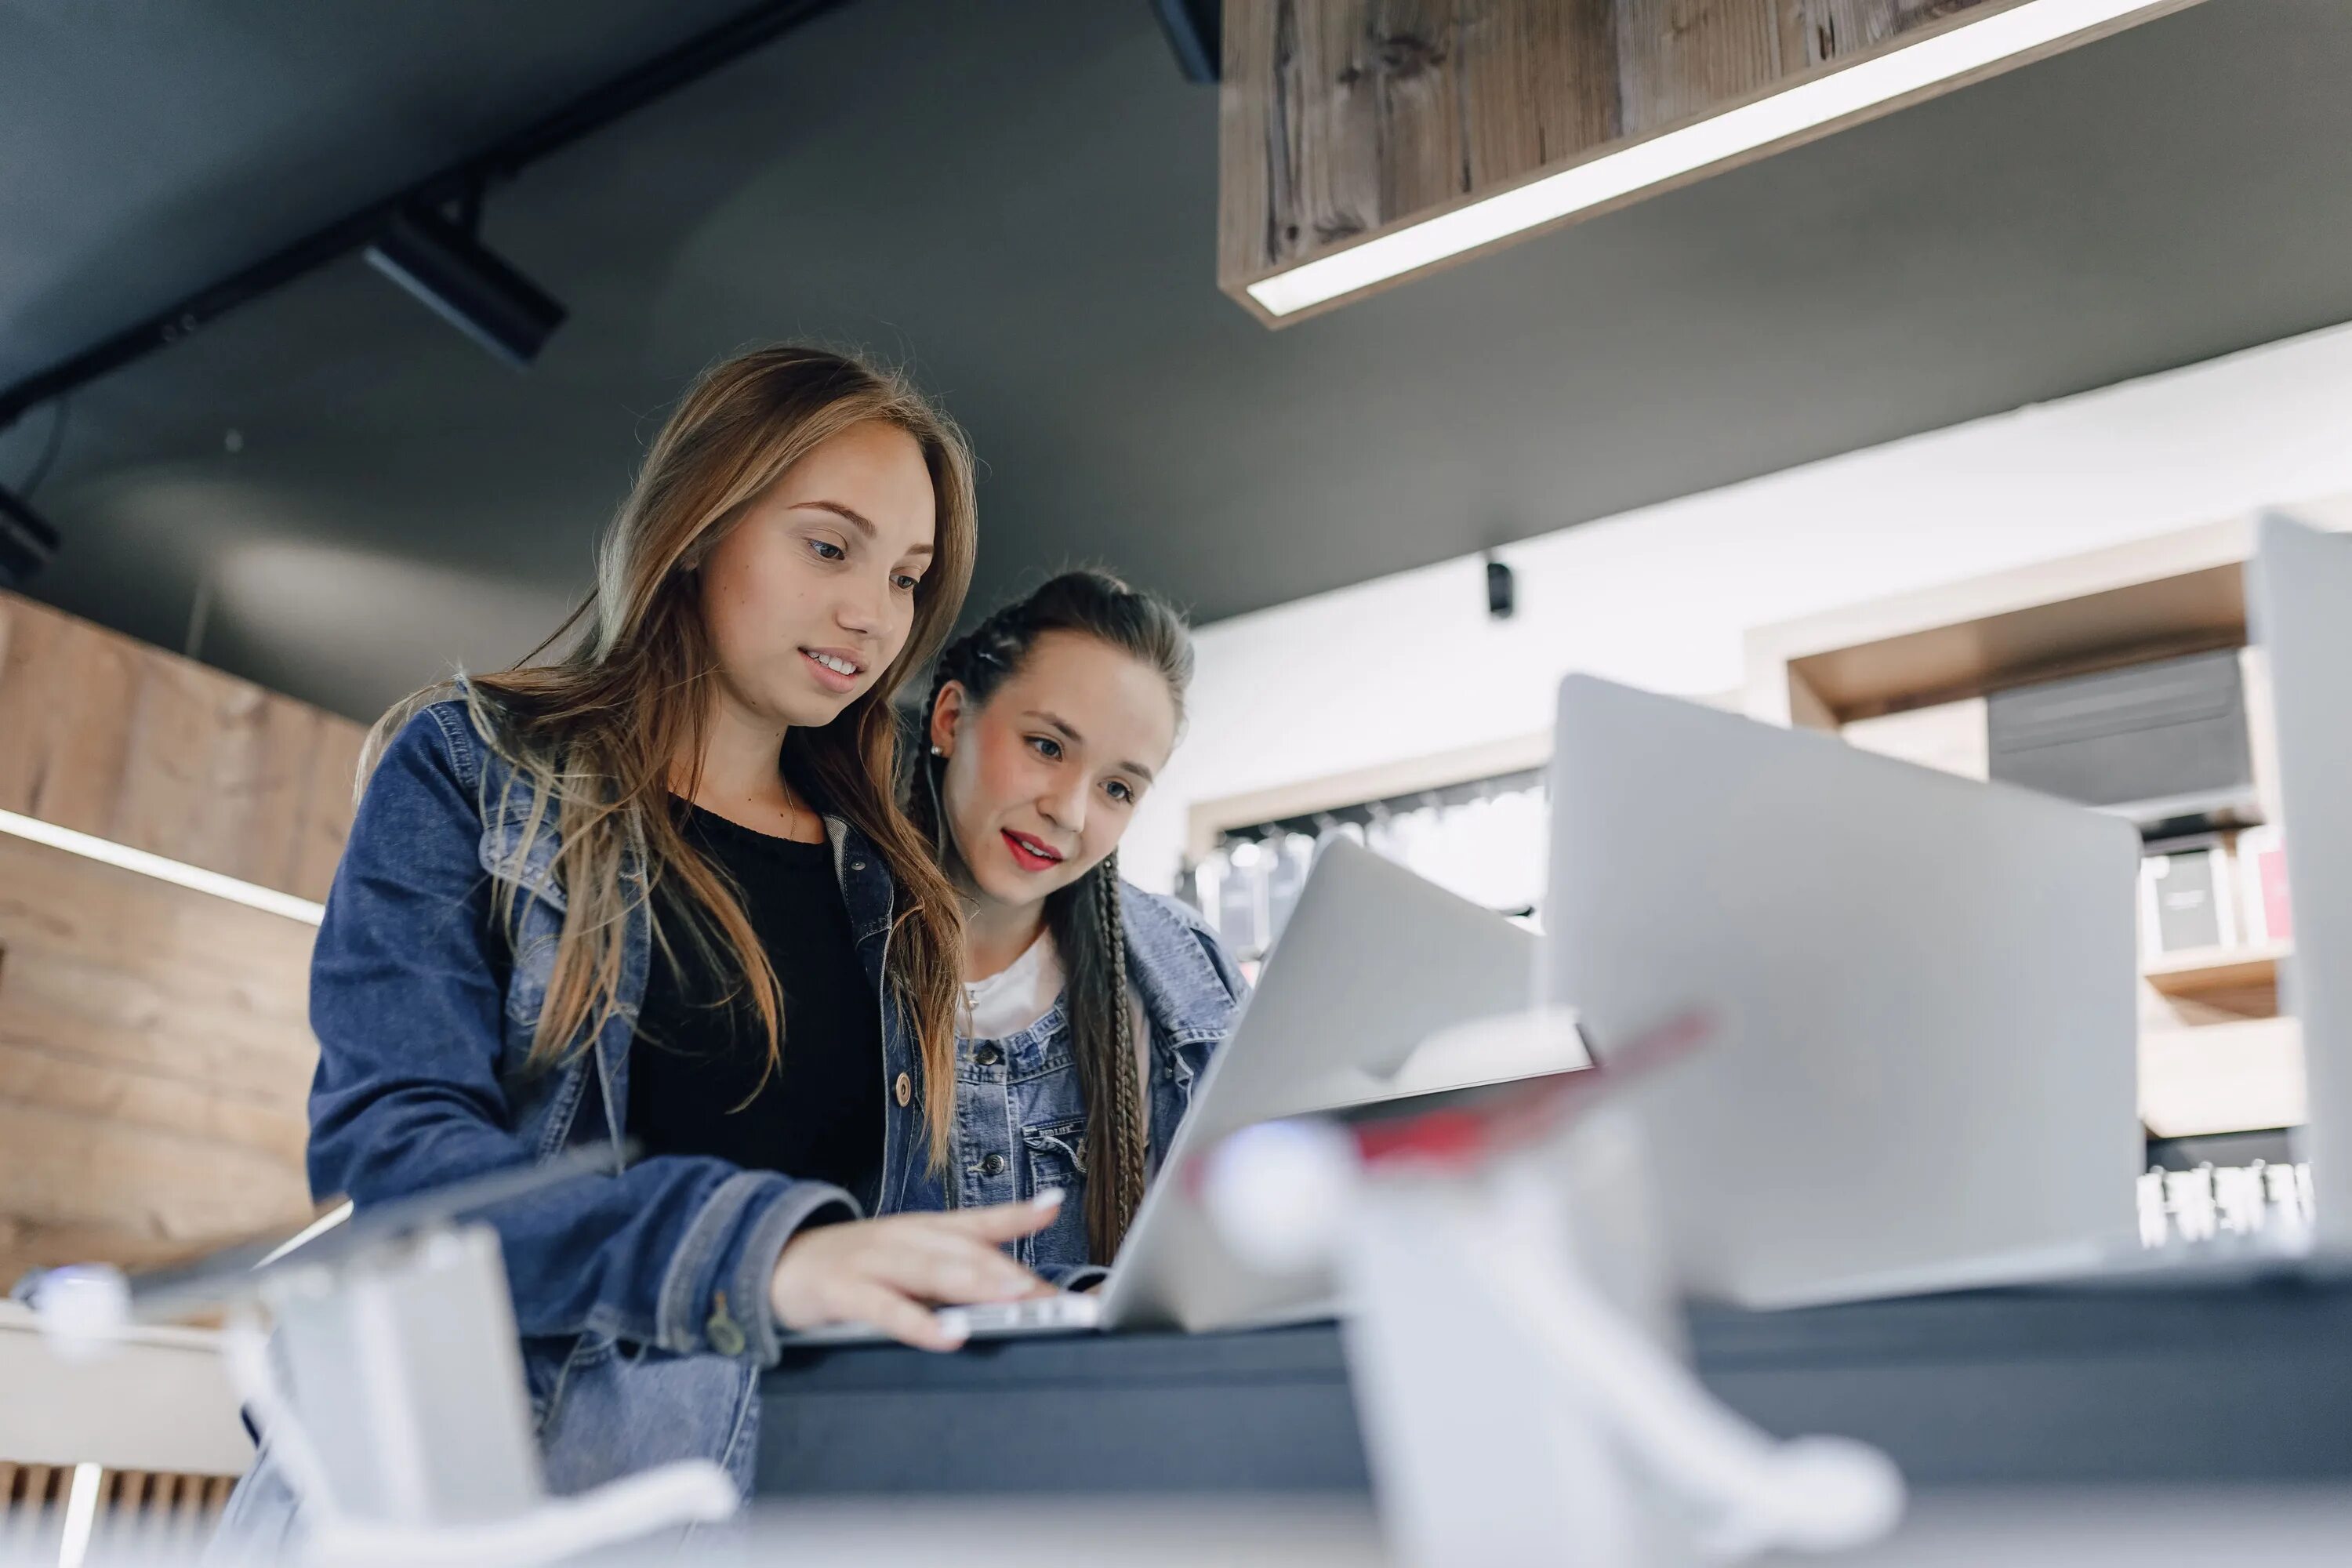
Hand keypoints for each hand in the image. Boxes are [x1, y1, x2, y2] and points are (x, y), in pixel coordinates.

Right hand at [769, 1191, 1062, 1350]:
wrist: (775, 1261)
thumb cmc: (853, 1266)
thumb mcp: (906, 1260)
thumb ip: (951, 1274)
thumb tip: (1010, 1296)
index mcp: (923, 1230)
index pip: (977, 1220)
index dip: (1018, 1212)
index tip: (1057, 1206)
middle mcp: (904, 1238)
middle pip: (964, 1251)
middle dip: (1012, 1272)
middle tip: (1053, 1293)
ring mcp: (873, 1261)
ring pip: (932, 1270)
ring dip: (978, 1284)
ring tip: (1016, 1299)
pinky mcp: (843, 1290)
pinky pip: (886, 1307)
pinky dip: (919, 1322)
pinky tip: (948, 1336)